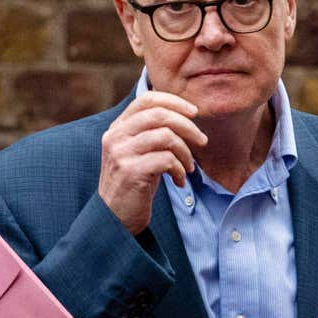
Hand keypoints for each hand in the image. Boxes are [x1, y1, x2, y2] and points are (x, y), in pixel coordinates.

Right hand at [98, 91, 206, 234]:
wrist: (114, 218)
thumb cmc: (134, 183)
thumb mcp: (138, 153)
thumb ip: (151, 133)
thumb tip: (185, 116)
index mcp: (117, 128)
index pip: (146, 99)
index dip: (173, 101)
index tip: (194, 112)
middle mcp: (115, 137)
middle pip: (159, 115)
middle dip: (187, 126)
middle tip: (202, 140)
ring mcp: (121, 154)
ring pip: (166, 136)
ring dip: (186, 152)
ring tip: (189, 167)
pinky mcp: (131, 172)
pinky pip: (166, 159)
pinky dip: (180, 169)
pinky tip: (179, 180)